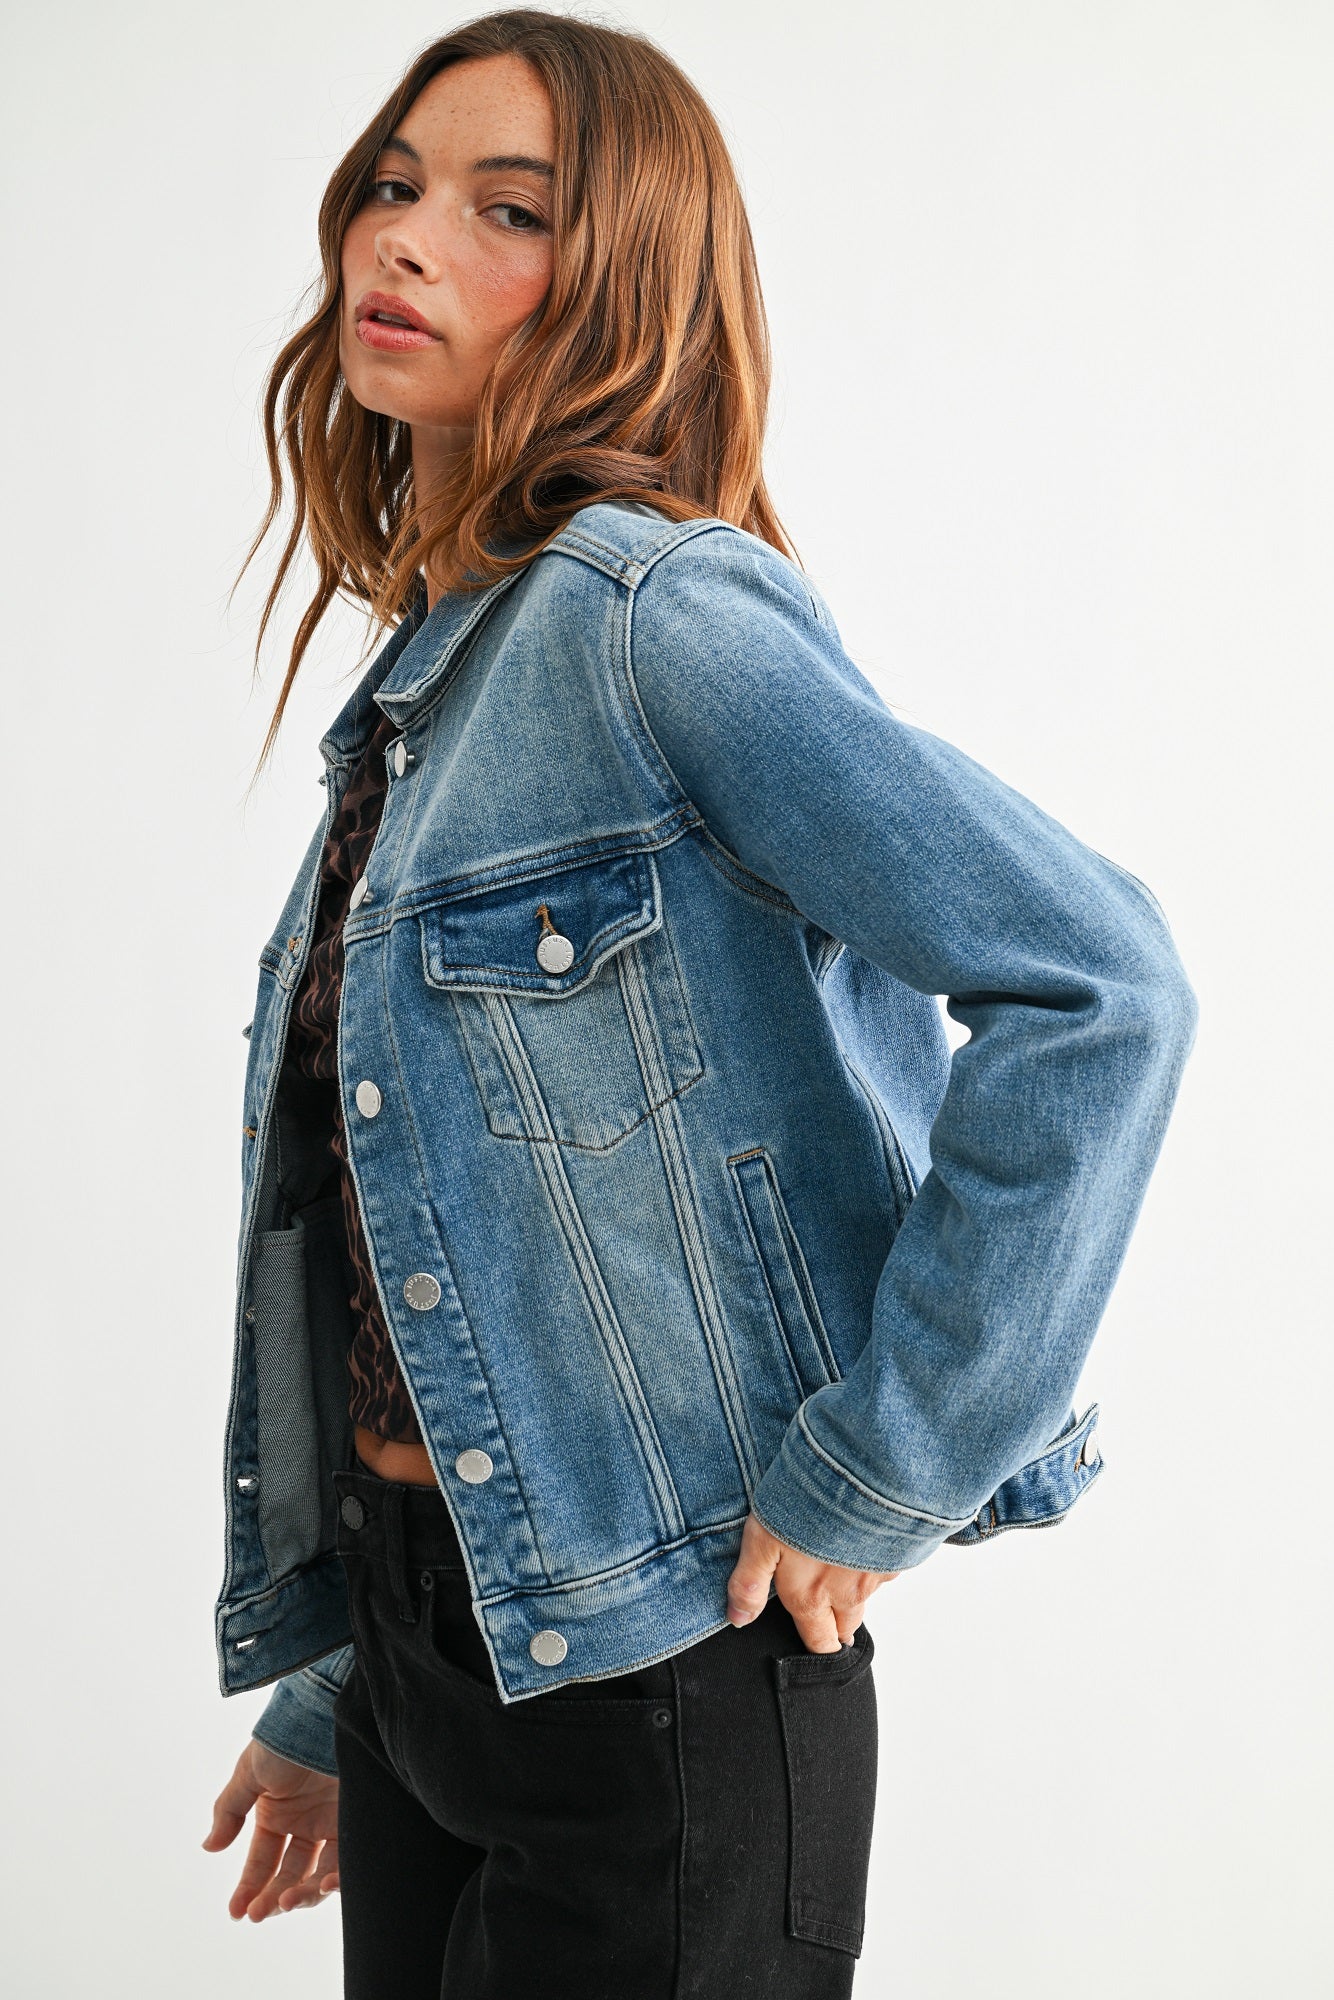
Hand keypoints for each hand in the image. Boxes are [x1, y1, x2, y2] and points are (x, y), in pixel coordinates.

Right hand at [202, 1736, 339, 1919]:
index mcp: (277, 1813)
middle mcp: (305, 1822)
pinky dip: (336, 1879)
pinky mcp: (357, 1820)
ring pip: (317, 1874)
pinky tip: (323, 1886)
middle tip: (259, 1913)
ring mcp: (332, 1822)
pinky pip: (348, 1861)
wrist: (324, 1712)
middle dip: (272, 1897)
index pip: (263, 1861)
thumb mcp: (250, 1773)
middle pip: (289, 1874)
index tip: (237, 1911)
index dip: (249, 1887)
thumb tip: (208, 1847)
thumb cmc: (285, 1738)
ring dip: (301, 1894)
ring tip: (286, 1902)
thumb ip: (230, 1810)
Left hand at [726, 1510, 900, 1650]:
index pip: (819, 1642)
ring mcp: (877, 1573)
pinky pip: (888, 1565)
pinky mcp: (899, 1551)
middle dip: (837, 1624)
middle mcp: (848, 1594)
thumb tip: (739, 1619)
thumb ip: (750, 1582)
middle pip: (846, 1626)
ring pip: (867, 1595)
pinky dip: (876, 1557)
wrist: (861, 1472)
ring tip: (841, 1561)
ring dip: (855, 1587)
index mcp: (811, 1596)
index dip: (816, 1643)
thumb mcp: (762, 1539)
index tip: (816, 1638)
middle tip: (828, 1610)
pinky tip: (864, 1535)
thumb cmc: (806, 1502)